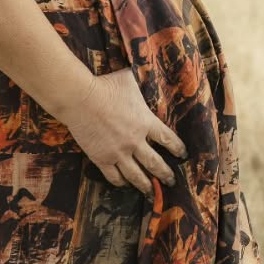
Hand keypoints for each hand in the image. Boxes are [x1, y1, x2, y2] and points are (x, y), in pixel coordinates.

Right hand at [62, 68, 186, 196]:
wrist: (81, 99)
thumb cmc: (104, 86)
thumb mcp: (128, 79)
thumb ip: (138, 84)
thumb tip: (143, 71)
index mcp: (146, 122)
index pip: (168, 139)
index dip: (177, 149)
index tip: (182, 155)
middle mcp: (135, 141)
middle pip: (155, 163)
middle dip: (165, 174)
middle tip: (171, 181)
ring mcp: (119, 152)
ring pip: (137, 176)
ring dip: (146, 185)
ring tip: (151, 192)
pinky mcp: (102, 159)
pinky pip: (115, 177)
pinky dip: (121, 182)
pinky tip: (124, 184)